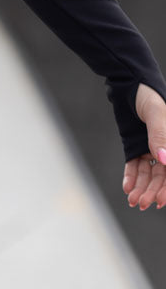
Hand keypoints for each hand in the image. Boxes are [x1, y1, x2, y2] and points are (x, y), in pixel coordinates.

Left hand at [122, 83, 165, 210]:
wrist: (128, 84)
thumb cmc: (148, 94)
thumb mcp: (157, 113)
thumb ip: (161, 135)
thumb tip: (165, 160)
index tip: (160, 201)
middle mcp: (165, 145)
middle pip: (162, 174)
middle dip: (153, 191)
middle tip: (142, 204)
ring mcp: (150, 146)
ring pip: (148, 173)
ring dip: (141, 187)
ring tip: (133, 200)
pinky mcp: (135, 146)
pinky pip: (135, 166)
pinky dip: (131, 177)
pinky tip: (127, 188)